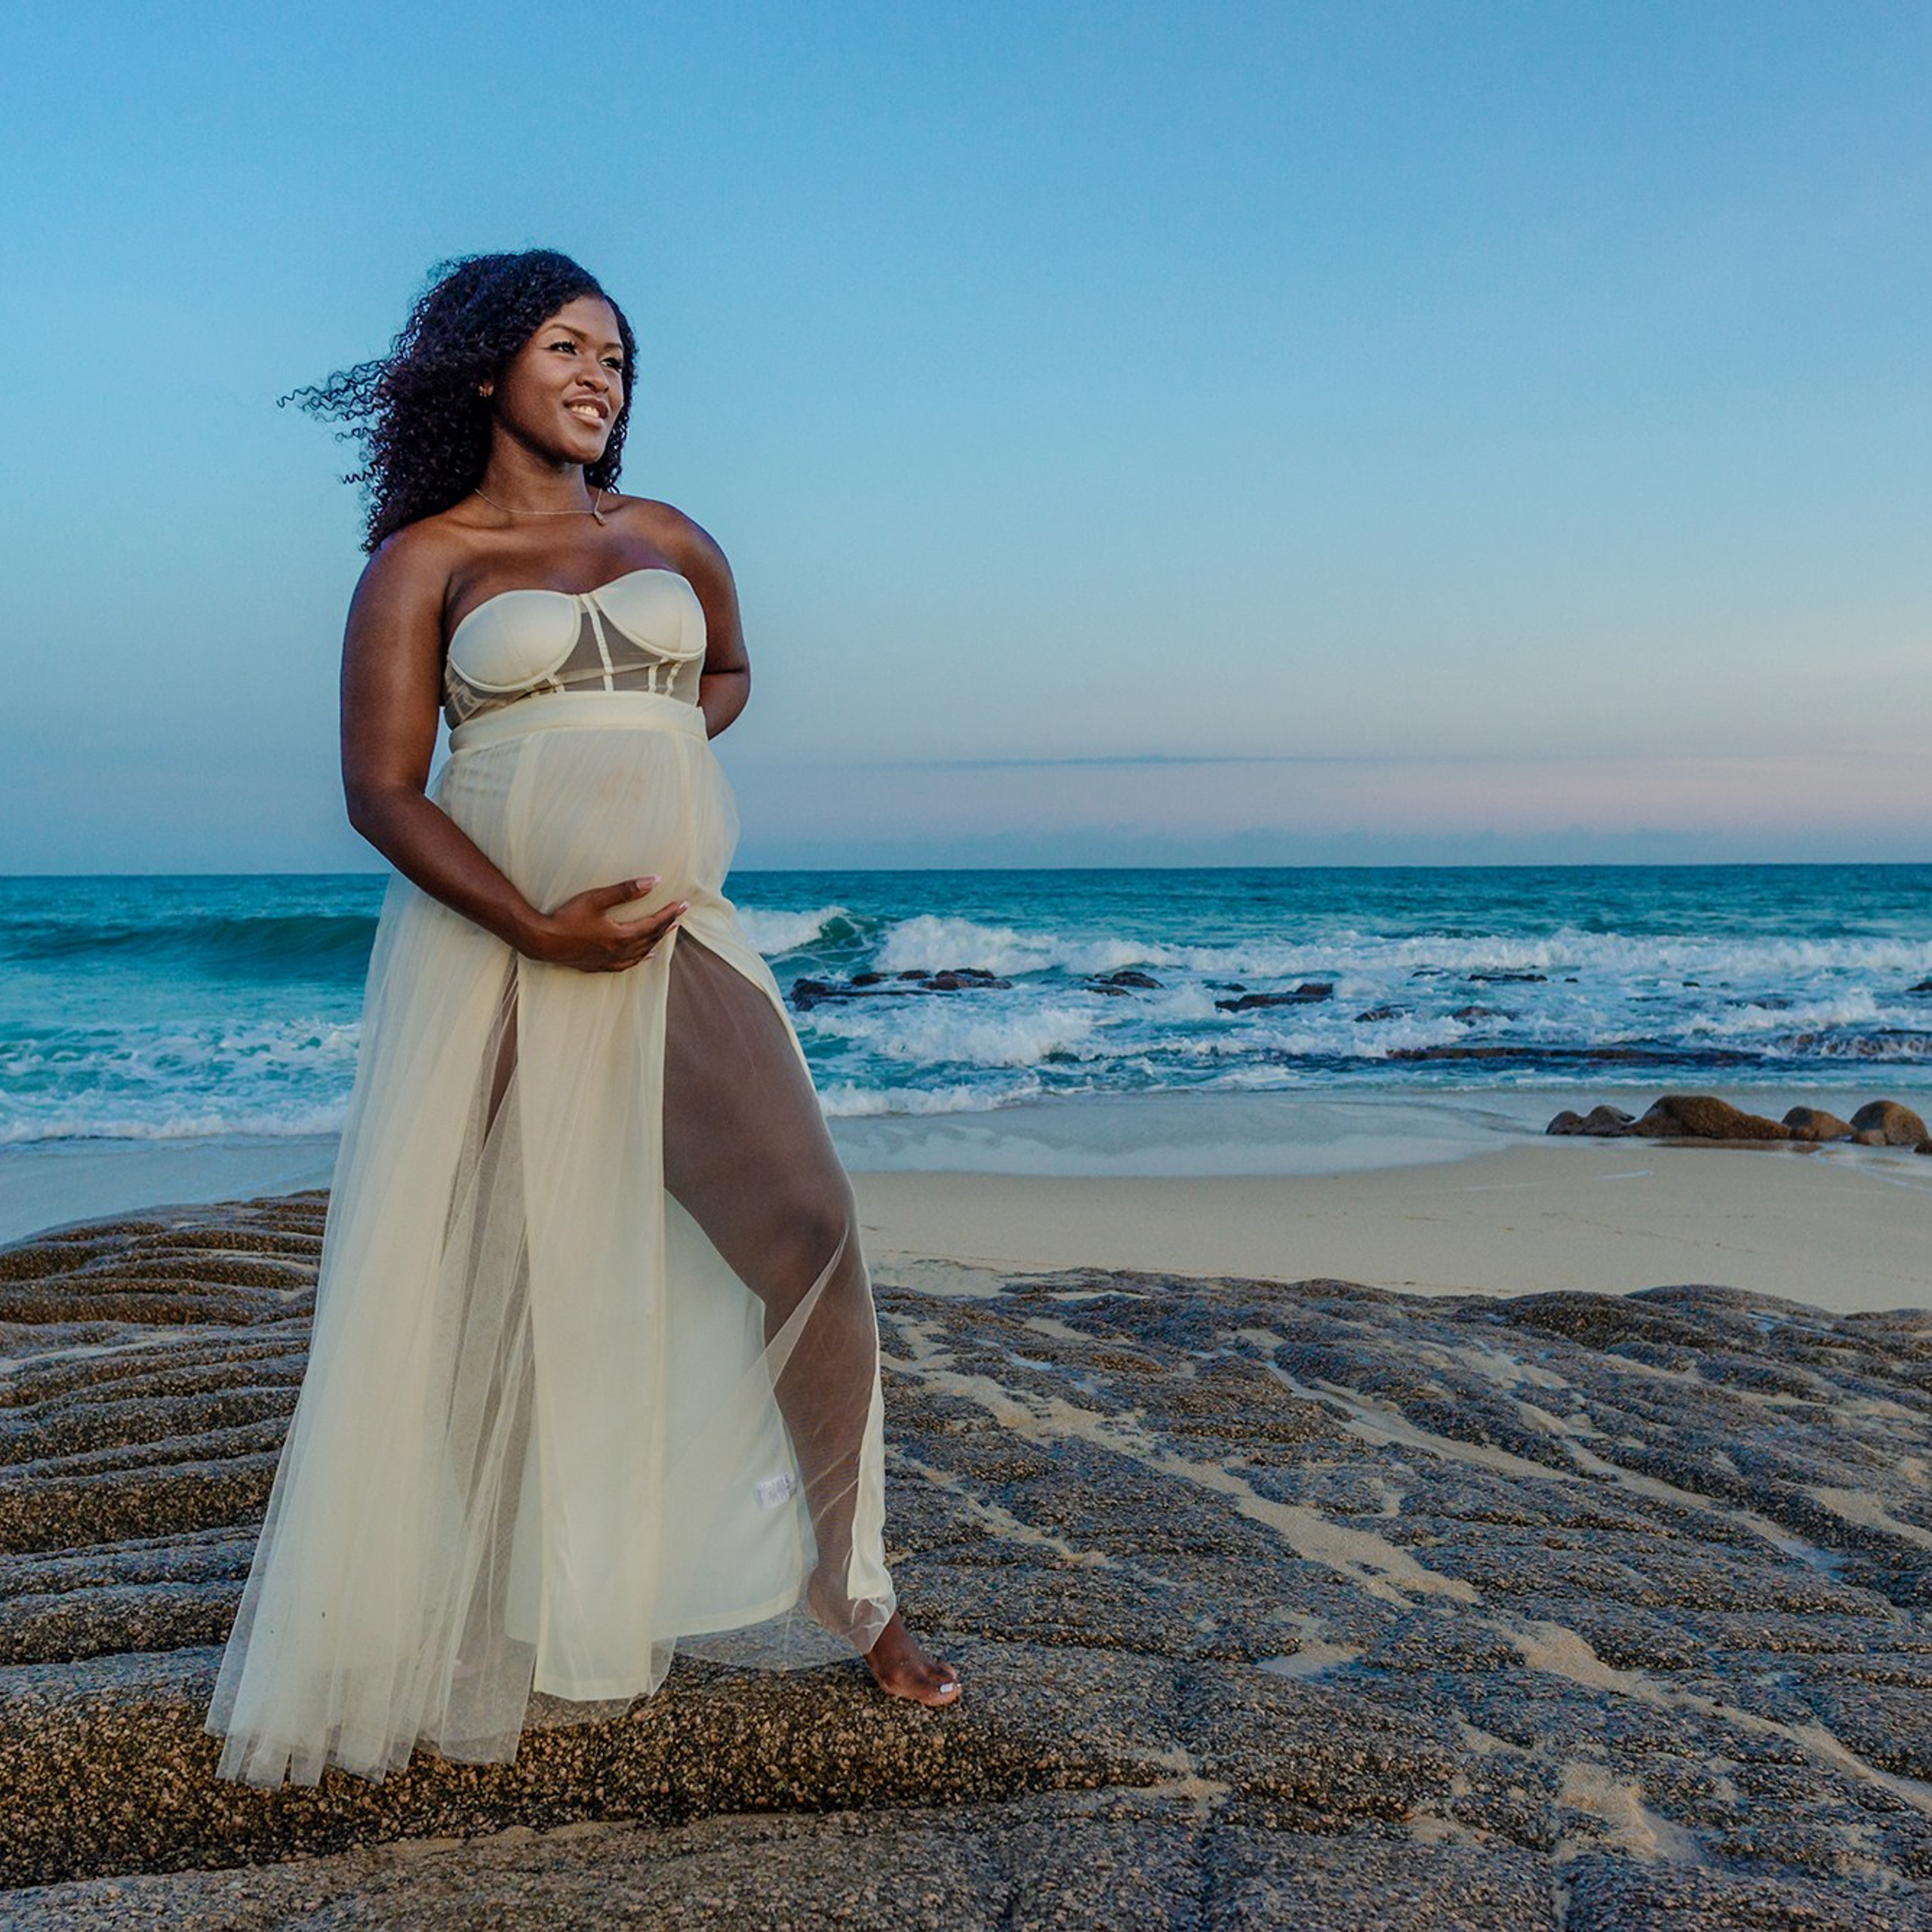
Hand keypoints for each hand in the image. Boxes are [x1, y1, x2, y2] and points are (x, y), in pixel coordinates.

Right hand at [522, 875, 687, 972]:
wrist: (542, 942)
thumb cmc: (567, 918)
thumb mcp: (596, 899)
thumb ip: (626, 890)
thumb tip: (653, 881)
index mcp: (622, 936)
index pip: (654, 924)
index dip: (669, 913)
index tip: (683, 904)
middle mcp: (620, 952)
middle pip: (651, 938)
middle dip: (667, 925)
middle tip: (679, 914)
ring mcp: (609, 961)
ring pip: (642, 952)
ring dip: (656, 941)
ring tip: (667, 932)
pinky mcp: (599, 965)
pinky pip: (628, 964)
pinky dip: (640, 959)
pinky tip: (645, 957)